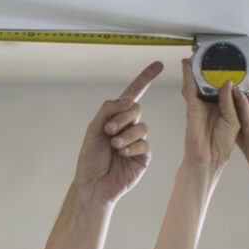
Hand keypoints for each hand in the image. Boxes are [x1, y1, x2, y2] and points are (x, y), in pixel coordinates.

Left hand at [73, 61, 162, 204]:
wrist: (93, 184)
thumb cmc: (90, 159)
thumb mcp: (93, 130)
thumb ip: (108, 110)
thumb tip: (127, 99)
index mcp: (115, 118)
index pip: (132, 94)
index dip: (144, 79)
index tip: (158, 65)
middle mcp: (128, 127)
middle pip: (136, 109)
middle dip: (123, 117)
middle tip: (108, 130)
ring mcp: (137, 141)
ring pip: (142, 127)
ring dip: (126, 135)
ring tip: (114, 145)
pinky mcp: (143, 155)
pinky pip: (144, 144)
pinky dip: (132, 146)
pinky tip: (122, 154)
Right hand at [180, 58, 238, 170]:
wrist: (208, 158)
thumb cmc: (221, 144)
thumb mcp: (235, 119)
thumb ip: (231, 101)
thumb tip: (227, 83)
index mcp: (226, 108)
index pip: (228, 87)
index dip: (230, 75)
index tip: (234, 62)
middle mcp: (213, 104)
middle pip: (212, 82)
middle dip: (212, 68)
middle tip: (214, 54)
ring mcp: (201, 105)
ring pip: (199, 82)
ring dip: (198, 69)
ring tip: (199, 54)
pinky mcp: (192, 107)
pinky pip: (190, 88)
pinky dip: (187, 75)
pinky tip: (187, 64)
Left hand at [234, 71, 248, 174]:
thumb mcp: (245, 129)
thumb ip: (241, 110)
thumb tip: (233, 91)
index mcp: (238, 126)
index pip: (230, 106)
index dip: (226, 94)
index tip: (220, 81)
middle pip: (244, 99)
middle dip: (240, 84)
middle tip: (235, 69)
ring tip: (248, 68)